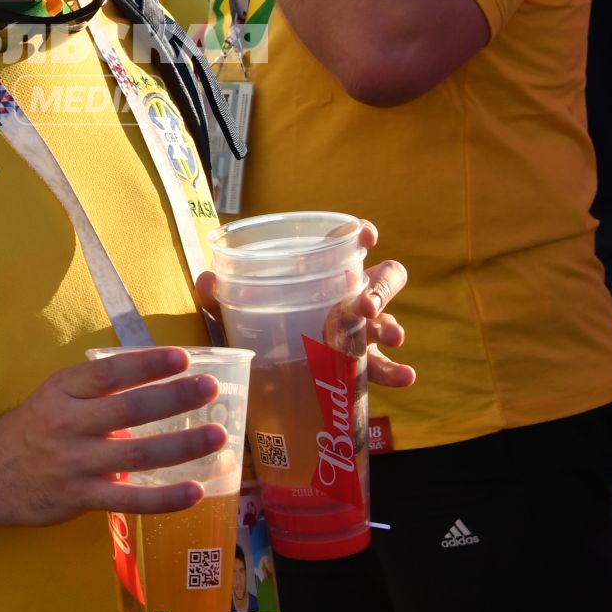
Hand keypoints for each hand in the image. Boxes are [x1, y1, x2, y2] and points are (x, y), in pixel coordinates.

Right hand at [0, 347, 228, 528]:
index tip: (182, 357)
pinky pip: (129, 500)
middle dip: (173, 398)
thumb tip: (155, 379)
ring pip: (135, 455)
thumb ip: (96, 390)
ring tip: (216, 436)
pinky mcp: (80, 498)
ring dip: (181, 445)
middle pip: (128, 410)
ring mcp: (75, 463)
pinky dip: (164, 497)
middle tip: (210, 389)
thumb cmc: (32, 430)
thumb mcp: (55, 397)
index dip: (146, 364)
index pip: (108, 373)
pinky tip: (195, 491)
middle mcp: (68, 424)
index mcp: (63, 391)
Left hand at [192, 219, 416, 389]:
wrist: (268, 376)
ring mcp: (359, 331)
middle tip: (365, 307)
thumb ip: (218, 296)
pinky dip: (396, 371)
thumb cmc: (257, 329)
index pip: (346, 245)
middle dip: (380, 288)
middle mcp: (347, 298)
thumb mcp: (233, 312)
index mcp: (320, 275)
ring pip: (387, 321)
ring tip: (393, 338)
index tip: (366, 235)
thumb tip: (205, 279)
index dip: (359, 235)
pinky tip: (406, 377)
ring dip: (390, 327)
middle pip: (381, 279)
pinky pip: (384, 366)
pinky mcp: (360, 364)